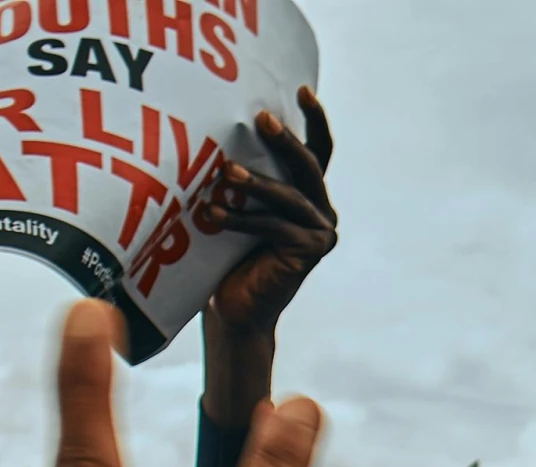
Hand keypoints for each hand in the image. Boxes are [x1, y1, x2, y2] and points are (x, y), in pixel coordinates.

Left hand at [204, 87, 335, 336]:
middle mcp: (322, 210)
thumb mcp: (239, 206)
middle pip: (308, 166)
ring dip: (255, 183)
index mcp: (308, 194)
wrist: (235, 309)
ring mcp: (321, 232)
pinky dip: (243, 218)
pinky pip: (275, 226)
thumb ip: (244, 175)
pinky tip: (214, 214)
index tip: (302, 89)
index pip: (317, 150)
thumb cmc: (228, 256)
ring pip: (289, 196)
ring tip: (227, 171)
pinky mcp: (311, 252)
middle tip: (261, 120)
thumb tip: (216, 130)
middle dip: (285, 140)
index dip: (314, 120)